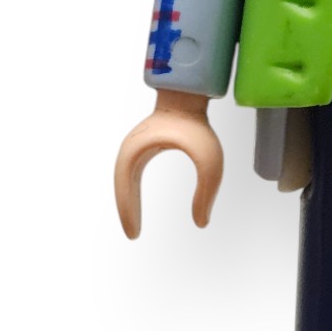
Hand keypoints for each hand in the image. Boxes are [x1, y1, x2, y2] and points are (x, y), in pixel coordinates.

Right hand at [113, 91, 223, 237]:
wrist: (189, 95)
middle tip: (133, 235)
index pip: (126, 189)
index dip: (128, 213)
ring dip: (127, 202)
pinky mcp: (143, 145)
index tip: (134, 235)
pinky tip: (137, 205)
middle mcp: (130, 150)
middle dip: (126, 211)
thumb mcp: (210, 162)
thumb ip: (207, 193)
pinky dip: (131, 191)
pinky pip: (131, 174)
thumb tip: (202, 223)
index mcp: (137, 152)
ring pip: (124, 181)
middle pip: (121, 187)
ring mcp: (135, 146)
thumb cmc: (198, 126)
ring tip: (134, 225)